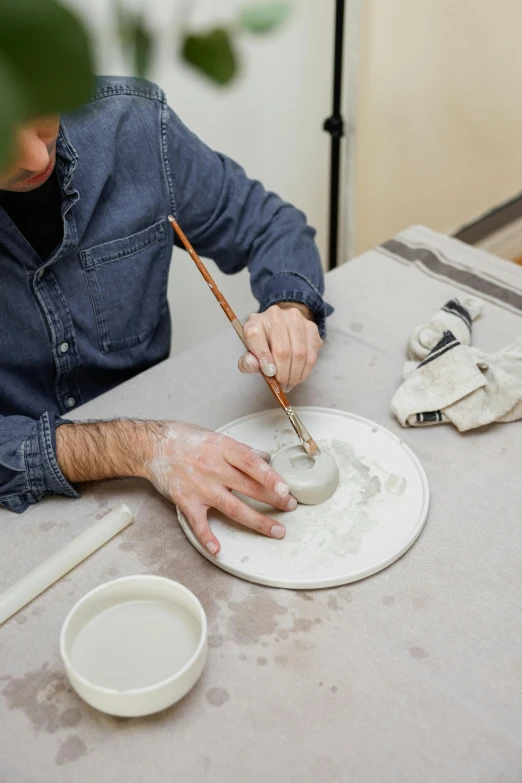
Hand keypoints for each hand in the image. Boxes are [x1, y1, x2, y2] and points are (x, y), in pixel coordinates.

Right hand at [143, 422, 295, 554]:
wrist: (152, 446)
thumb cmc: (185, 439)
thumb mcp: (216, 436)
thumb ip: (241, 450)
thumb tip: (266, 458)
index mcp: (222, 449)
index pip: (251, 463)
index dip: (270, 476)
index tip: (286, 488)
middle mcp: (213, 468)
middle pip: (249, 488)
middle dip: (274, 500)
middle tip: (291, 507)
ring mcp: (200, 487)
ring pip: (233, 508)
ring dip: (257, 521)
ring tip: (276, 530)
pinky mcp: (186, 501)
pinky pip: (199, 523)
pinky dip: (208, 537)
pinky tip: (218, 549)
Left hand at [239, 303, 321, 390]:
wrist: (280, 325)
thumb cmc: (263, 342)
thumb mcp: (250, 351)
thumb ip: (248, 361)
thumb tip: (253, 365)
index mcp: (255, 322)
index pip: (256, 338)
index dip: (263, 359)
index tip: (269, 374)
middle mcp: (275, 316)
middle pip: (282, 350)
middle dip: (283, 373)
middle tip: (282, 385)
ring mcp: (295, 319)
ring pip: (299, 353)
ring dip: (296, 373)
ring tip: (291, 382)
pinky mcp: (310, 326)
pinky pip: (312, 353)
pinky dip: (306, 369)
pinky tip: (299, 375)